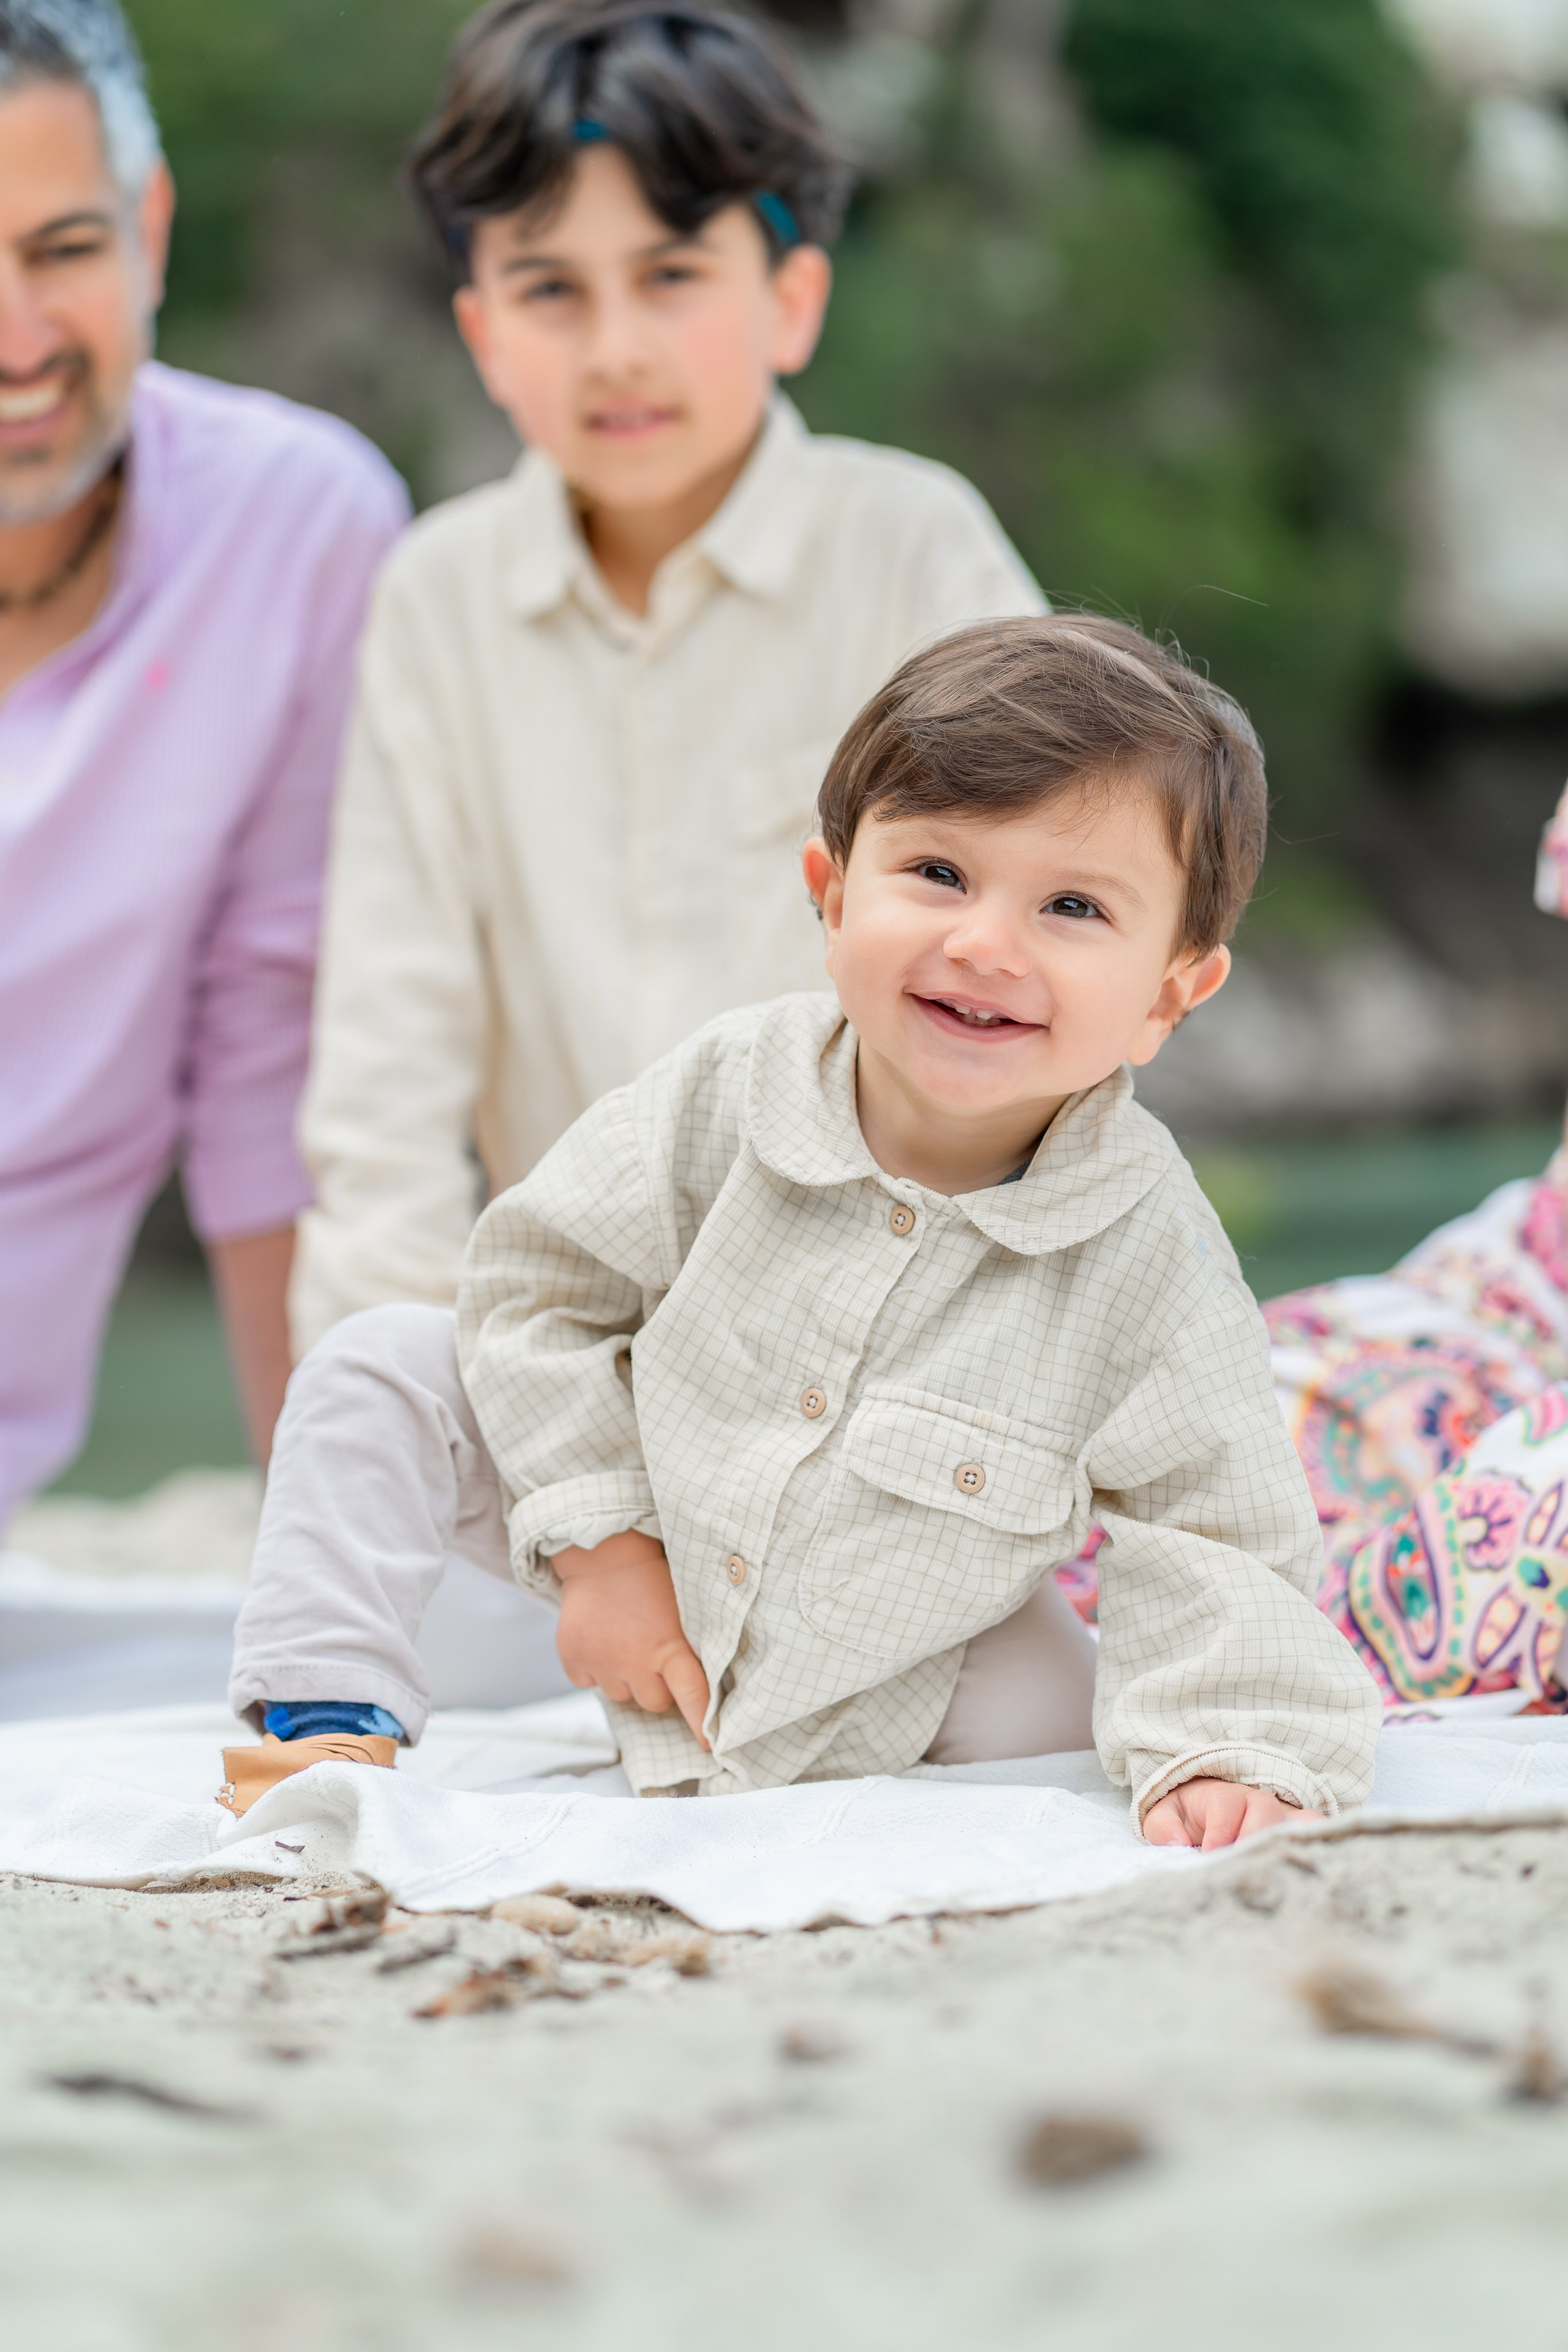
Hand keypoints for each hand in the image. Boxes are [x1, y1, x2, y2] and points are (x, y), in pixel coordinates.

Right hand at [552, 1530, 709, 1747]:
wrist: (604, 1553)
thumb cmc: (654, 1580)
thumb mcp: (685, 1610)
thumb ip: (694, 1648)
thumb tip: (714, 1687)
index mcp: (670, 1647)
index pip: (693, 1696)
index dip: (701, 1723)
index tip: (709, 1746)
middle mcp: (634, 1662)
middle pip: (655, 1703)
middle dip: (657, 1685)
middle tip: (653, 1653)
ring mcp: (600, 1663)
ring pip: (621, 1696)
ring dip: (625, 1677)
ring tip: (625, 1640)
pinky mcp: (572, 1660)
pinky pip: (589, 1683)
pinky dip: (594, 1669)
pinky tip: (600, 1639)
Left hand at [1142, 1777, 1322, 1848]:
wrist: (1207, 1815)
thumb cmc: (1188, 1818)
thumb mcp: (1165, 1816)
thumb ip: (1163, 1826)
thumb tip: (1175, 1842)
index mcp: (1222, 1795)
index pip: (1226, 1805)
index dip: (1220, 1831)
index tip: (1210, 1855)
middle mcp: (1256, 1800)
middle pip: (1265, 1809)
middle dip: (1252, 1838)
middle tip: (1240, 1866)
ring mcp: (1281, 1815)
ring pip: (1296, 1819)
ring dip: (1286, 1842)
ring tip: (1275, 1869)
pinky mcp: (1298, 1830)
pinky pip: (1318, 1829)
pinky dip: (1319, 1841)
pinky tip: (1313, 1864)